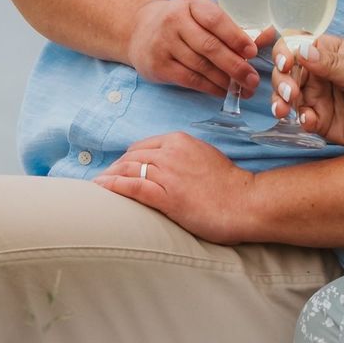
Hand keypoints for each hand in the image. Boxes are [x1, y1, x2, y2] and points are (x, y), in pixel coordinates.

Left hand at [95, 132, 253, 244]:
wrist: (246, 201)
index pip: (143, 146)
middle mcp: (170, 152)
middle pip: (132, 156)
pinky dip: (113, 186)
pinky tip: (101, 188)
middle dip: (115, 167)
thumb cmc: (229, 185)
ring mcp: (167, 173)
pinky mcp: (166, 195)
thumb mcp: (205, 158)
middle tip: (104, 180)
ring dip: (109, 177)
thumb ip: (184, 158)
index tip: (119, 168)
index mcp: (180, 141)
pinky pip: (132, 186)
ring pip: (128, 169)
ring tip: (97, 186)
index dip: (127, 158)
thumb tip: (169, 168)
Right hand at [125, 0, 259, 97]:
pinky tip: (222, 90)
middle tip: (252, 80)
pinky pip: (189, 79)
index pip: (215, 20)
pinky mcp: (158, 65)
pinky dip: (209, 87)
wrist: (141, 30)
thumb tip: (267, 37)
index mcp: (191, 2)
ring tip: (242, 88)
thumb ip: (232, 25)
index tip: (253, 52)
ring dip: (225, 80)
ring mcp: (163, 43)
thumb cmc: (184, 22)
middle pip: (209, 46)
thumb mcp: (202, 13)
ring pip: (200, 66)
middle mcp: (174, 20)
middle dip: (235, 66)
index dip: (236, 37)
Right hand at [270, 34, 343, 147]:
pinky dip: (300, 119)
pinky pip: (303, 119)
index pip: (298, 44)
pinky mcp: (323, 122)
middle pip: (287, 71)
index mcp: (331, 53)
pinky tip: (309, 121)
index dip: (286, 52)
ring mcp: (321, 98)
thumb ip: (331, 63)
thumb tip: (301, 48)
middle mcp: (321, 74)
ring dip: (282, 102)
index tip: (287, 64)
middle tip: (290, 93)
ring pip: (288, 96)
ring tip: (286, 110)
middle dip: (282, 81)